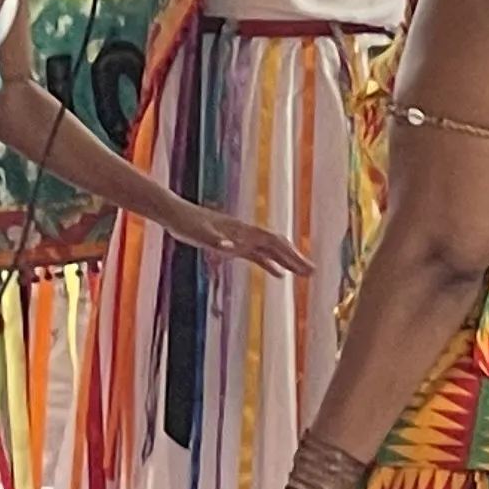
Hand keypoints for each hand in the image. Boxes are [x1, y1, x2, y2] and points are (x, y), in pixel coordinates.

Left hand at [176, 204, 309, 278]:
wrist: (175, 214)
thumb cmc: (186, 223)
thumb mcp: (199, 233)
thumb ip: (215, 240)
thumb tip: (230, 246)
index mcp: (242, 231)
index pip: (272, 242)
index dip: (289, 254)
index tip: (304, 266)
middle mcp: (245, 234)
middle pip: (277, 246)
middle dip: (295, 258)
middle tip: (313, 273)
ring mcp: (240, 239)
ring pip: (270, 251)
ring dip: (287, 261)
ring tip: (304, 274)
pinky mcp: (232, 244)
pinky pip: (257, 256)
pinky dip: (269, 264)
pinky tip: (278, 274)